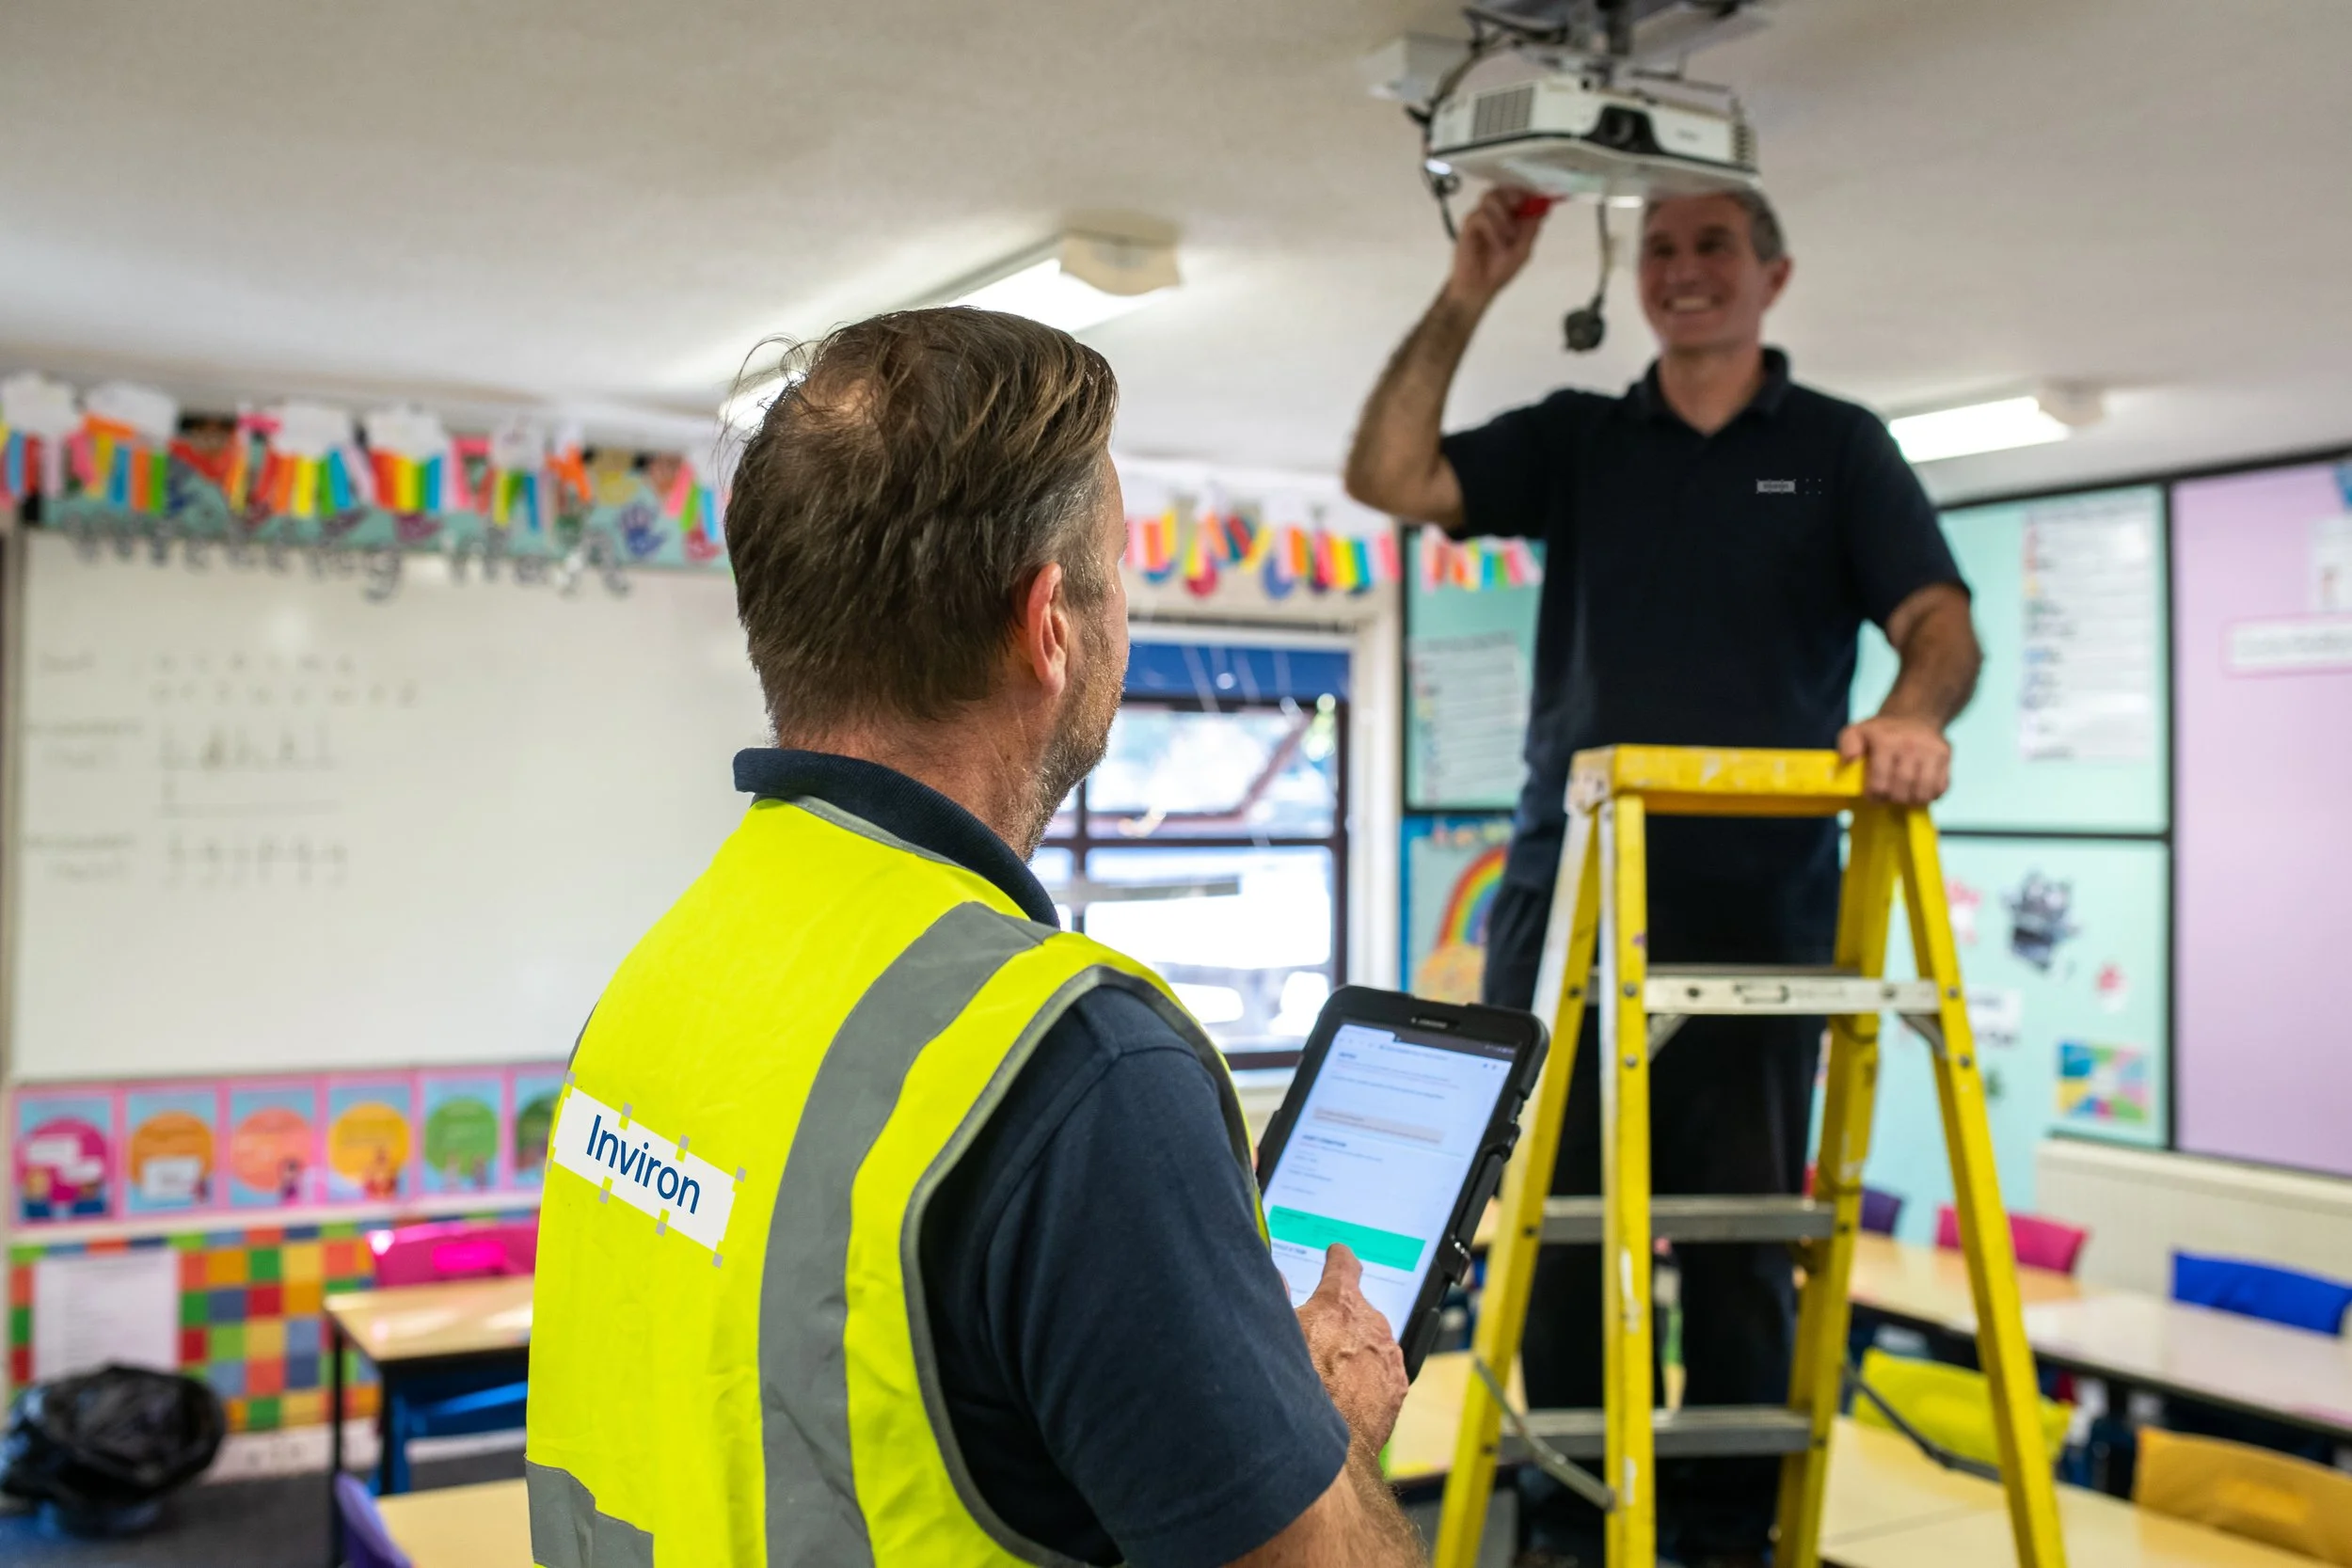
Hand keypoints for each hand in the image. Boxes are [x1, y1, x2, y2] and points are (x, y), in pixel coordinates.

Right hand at [1293, 1245, 1408, 1455]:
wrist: (1327, 1447)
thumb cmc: (1297, 1390)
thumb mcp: (1277, 1336)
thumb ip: (1280, 1301)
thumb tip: (1278, 1280)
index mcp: (1339, 1302)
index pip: (1344, 1263)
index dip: (1338, 1258)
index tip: (1336, 1255)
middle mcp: (1371, 1321)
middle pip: (1356, 1308)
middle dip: (1340, 1318)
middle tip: (1317, 1338)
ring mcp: (1389, 1355)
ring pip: (1371, 1341)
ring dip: (1356, 1349)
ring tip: (1330, 1375)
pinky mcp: (1397, 1385)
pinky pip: (1383, 1370)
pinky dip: (1369, 1376)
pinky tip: (1347, 1394)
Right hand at [1445, 186, 1548, 307]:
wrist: (1479, 288)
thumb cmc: (1500, 270)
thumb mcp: (1523, 250)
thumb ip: (1531, 229)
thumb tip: (1543, 208)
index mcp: (1509, 216)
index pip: (1518, 193)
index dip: (1528, 190)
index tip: (1538, 195)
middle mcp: (1494, 213)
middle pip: (1502, 188)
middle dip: (1514, 193)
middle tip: (1520, 204)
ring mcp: (1480, 217)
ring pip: (1491, 196)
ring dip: (1503, 214)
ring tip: (1509, 236)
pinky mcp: (1468, 225)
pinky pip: (1481, 215)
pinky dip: (1493, 228)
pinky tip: (1497, 244)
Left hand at [1838, 713, 1951, 804]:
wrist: (1913, 715)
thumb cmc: (1881, 731)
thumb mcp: (1856, 731)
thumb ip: (1847, 745)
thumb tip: (1849, 761)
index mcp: (1886, 741)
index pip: (1880, 783)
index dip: (1875, 796)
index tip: (1873, 796)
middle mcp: (1910, 745)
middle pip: (1902, 790)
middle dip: (1892, 800)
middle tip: (1888, 797)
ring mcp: (1931, 750)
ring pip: (1924, 792)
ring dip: (1912, 801)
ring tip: (1903, 796)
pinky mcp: (1946, 754)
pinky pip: (1941, 787)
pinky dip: (1930, 795)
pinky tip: (1919, 789)